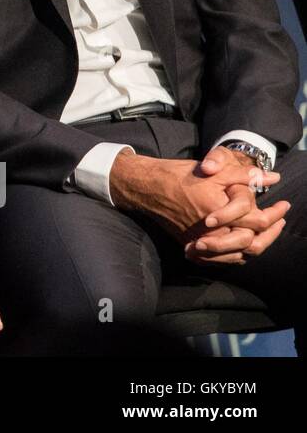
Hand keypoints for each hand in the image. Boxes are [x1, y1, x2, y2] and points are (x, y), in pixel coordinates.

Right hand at [109, 150, 282, 263]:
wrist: (147, 188)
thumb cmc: (179, 176)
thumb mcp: (214, 172)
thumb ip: (245, 176)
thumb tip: (273, 177)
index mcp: (221, 213)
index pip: (259, 222)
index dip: (276, 214)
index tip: (284, 206)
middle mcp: (213, 232)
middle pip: (253, 244)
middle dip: (271, 233)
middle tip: (280, 220)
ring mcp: (202, 241)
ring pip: (238, 255)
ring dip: (256, 245)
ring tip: (266, 233)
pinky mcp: (192, 246)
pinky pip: (220, 260)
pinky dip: (234, 255)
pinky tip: (242, 245)